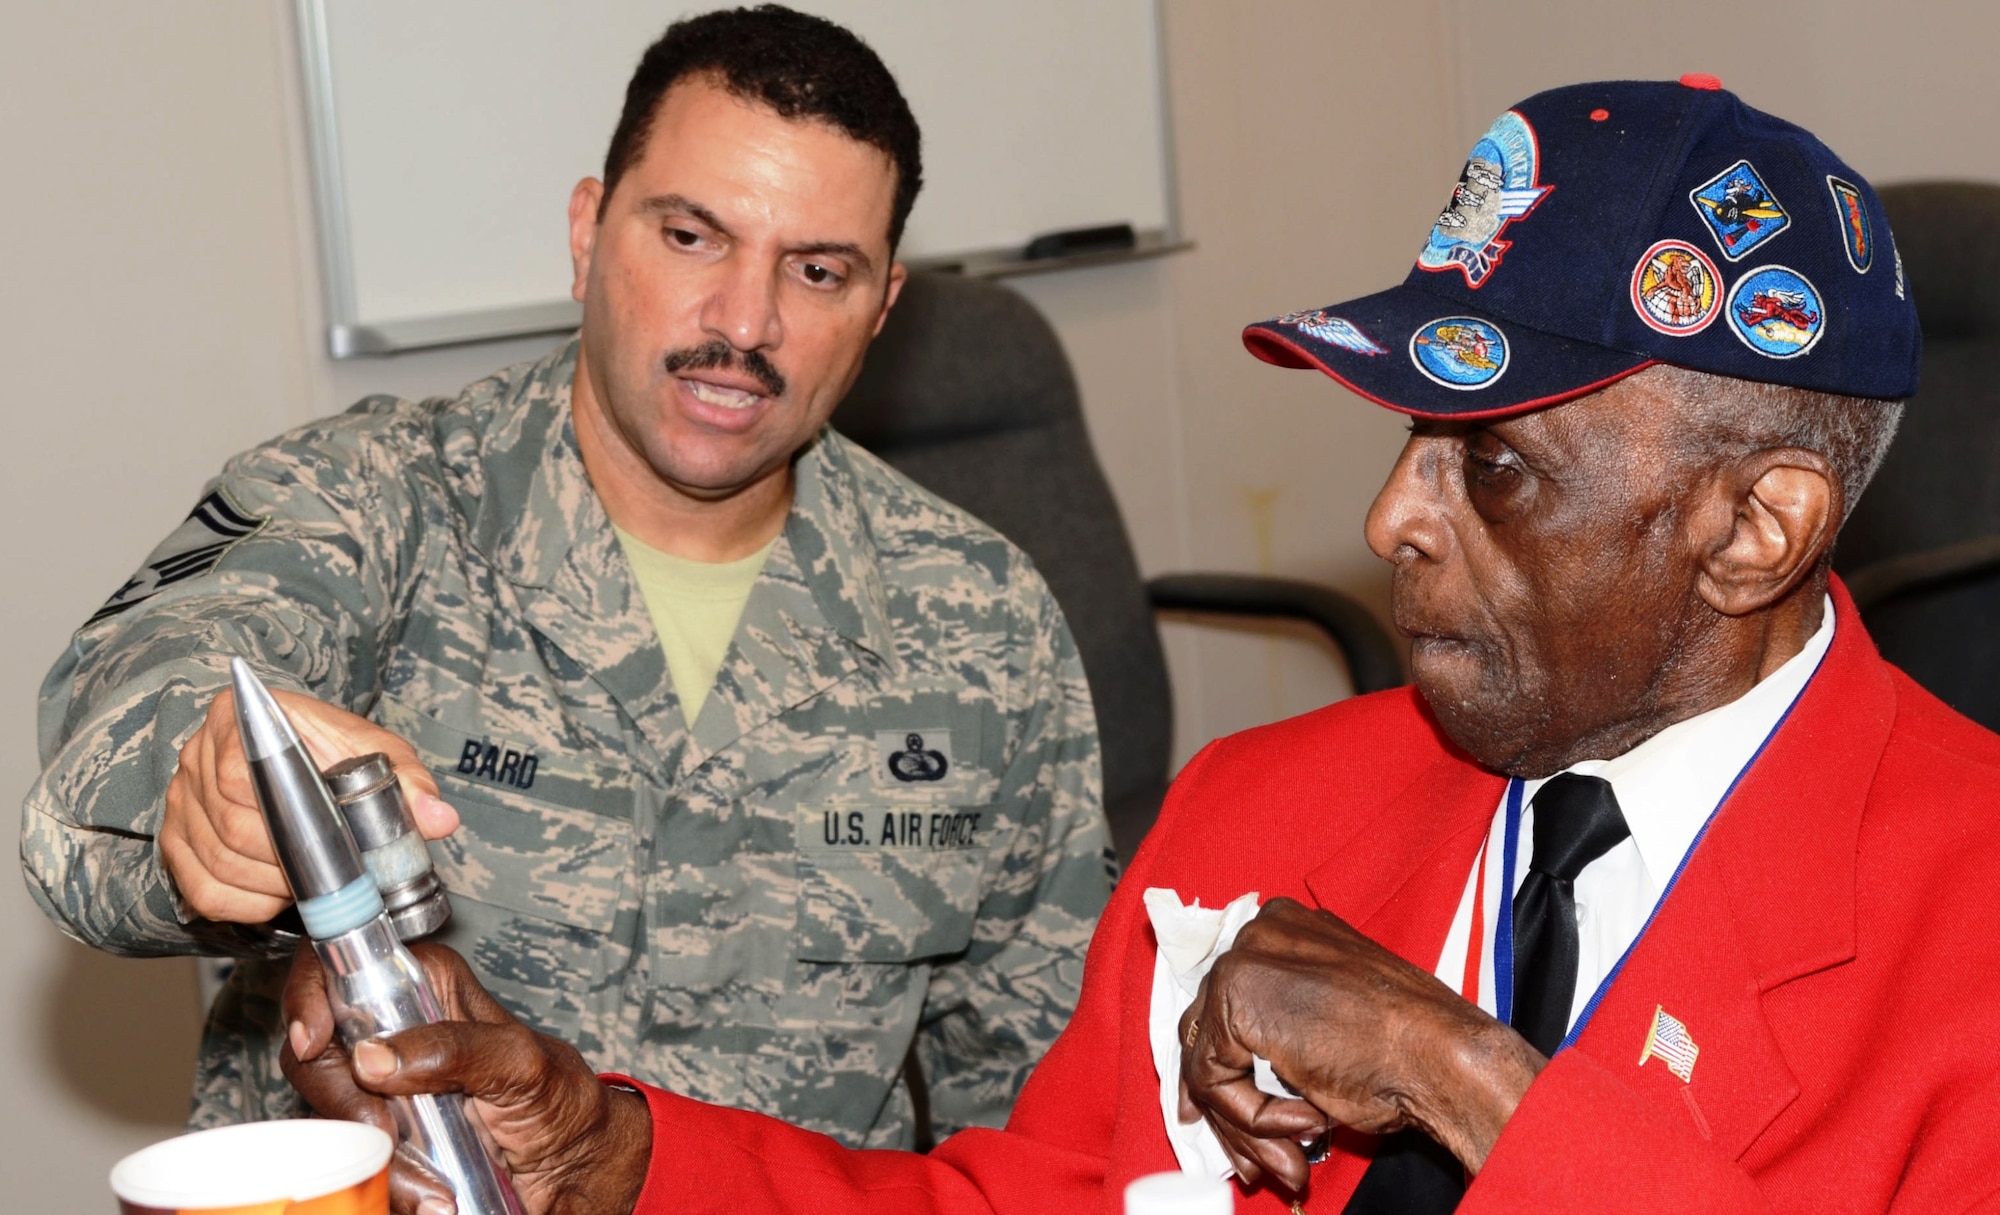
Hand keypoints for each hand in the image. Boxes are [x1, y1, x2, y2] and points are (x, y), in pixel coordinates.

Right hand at [162, 685, 458, 923]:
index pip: (243, 776)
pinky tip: (278, 895)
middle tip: (332, 872)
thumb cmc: (334, 755)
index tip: (331, 838)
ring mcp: (180, 803)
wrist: (303, 762)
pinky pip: (203, 892)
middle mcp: (196, 757)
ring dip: (269, 887)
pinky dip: (245, 905)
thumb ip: (406, 781)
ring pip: (217, 864)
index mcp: (240, 720)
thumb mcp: (376, 755)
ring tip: (310, 883)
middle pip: (230, 826)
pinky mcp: (176, 844)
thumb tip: (440, 819)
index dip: (290, 819)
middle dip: (288, 861)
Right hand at [282, 942, 651, 1214]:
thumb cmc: (560, 1099)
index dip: (310, 992)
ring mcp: (379, 1087)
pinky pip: (349, 1154)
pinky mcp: (380, 1135)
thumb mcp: (522, 1061)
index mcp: (424, 987)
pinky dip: (379, 1178)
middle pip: (315, 1047)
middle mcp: (393, 1030)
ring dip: (367, 1150)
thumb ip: (456, 1048)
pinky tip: (422, 1190)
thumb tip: (373, 1056)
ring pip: (327, 1109)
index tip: (313, 1040)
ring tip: (425, 1179)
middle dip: (340, 1095)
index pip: (341, 963)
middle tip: (384, 1131)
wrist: (570, 1169)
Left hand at [1177, 898, 1542, 1193]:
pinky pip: (1217, 1080)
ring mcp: (1244, 961)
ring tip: (1287, 1158)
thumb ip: (1283, 1032)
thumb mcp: (1331, 1022)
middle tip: (1251, 1158)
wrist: (1438, 1052)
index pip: (1231, 1004)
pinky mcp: (1235, 998)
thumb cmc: (1404, 1046)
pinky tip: (1308, 1121)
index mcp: (1286, 931)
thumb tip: (1240, 1082)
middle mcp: (1259, 936)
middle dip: (1230, 1107)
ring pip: (1210, 1062)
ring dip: (1246, 1123)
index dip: (1229, 1070)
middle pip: (1211, 1033)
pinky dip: (1255, 1117)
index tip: (1230, 1115)